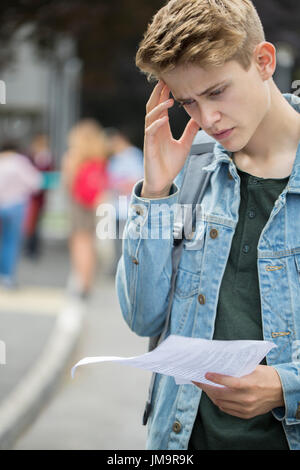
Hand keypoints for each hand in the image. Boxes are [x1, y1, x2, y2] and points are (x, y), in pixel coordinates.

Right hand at [142, 80, 198, 196]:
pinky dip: (156, 125)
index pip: (160, 106)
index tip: (171, 80)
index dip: (164, 93)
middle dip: (157, 94)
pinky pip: (150, 132)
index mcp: (162, 128)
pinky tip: (163, 119)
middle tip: (165, 80)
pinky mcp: (149, 147)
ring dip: (159, 108)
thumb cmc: (170, 164)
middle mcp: (154, 130)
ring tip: (169, 100)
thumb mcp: (184, 144)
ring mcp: (150, 138)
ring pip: (150, 117)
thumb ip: (190, 131)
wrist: (163, 182)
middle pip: (152, 106)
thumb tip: (199, 119)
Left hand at [193, 365, 283, 418]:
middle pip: (220, 395)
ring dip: (211, 395)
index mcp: (249, 385)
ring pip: (221, 403)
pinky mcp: (246, 415)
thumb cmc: (266, 376)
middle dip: (206, 387)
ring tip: (205, 387)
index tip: (205, 374)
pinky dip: (219, 402)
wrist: (281, 391)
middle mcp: (247, 398)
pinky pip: (227, 410)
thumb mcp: (253, 368)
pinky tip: (215, 395)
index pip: (228, 382)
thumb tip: (219, 366)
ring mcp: (246, 408)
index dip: (215, 378)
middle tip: (198, 380)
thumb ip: (237, 369)